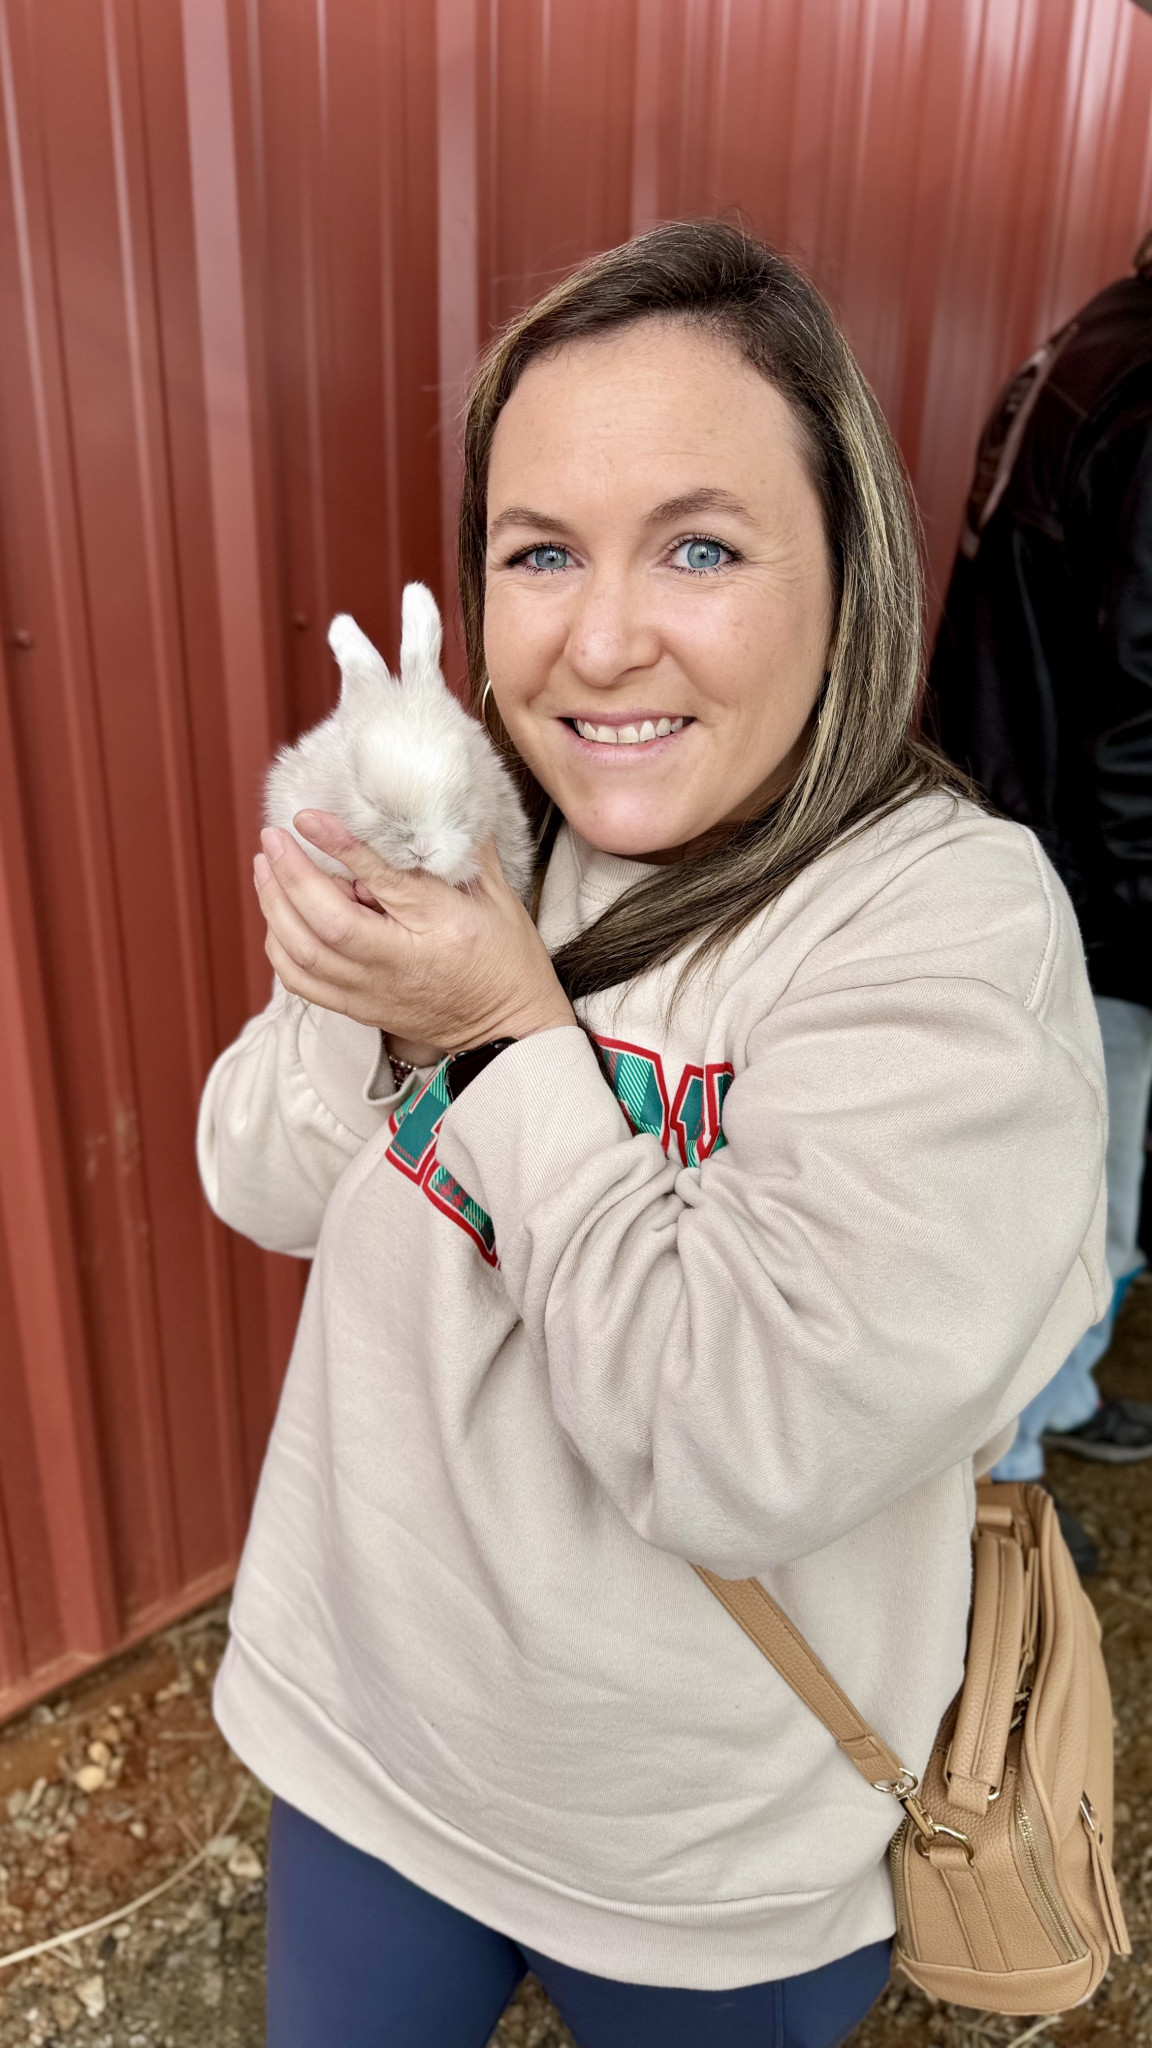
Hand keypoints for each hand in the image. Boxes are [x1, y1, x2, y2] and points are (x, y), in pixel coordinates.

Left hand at [252, 811, 577, 1052]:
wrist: (509, 1031)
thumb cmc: (508, 960)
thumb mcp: (499, 897)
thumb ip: (466, 849)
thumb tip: (439, 801)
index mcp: (441, 928)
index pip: (382, 883)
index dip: (340, 846)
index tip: (308, 818)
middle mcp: (400, 964)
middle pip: (326, 923)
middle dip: (289, 875)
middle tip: (273, 836)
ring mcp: (373, 992)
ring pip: (302, 954)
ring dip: (274, 906)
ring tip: (265, 866)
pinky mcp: (359, 1008)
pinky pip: (301, 983)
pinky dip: (278, 946)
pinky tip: (277, 915)